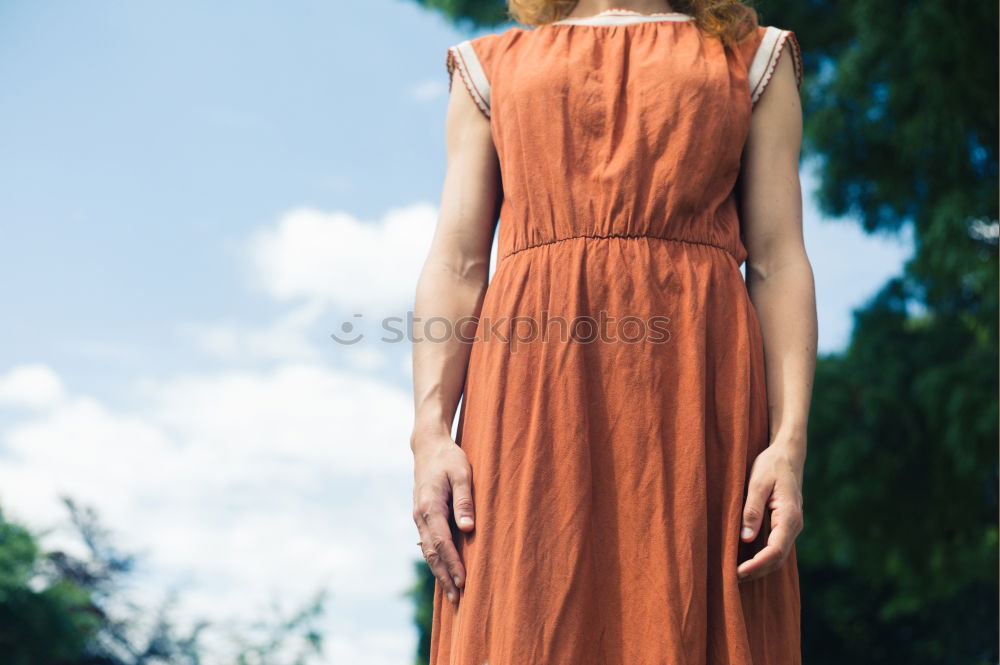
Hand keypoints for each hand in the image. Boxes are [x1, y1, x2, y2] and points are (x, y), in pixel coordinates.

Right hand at [411, 431, 475, 603]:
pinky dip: (435, 560)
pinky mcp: (421, 516)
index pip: (442, 542)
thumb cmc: (449, 458)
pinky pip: (427, 543)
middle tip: (457, 600)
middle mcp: (420, 515)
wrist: (428, 446)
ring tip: (452, 592)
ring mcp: (418, 517)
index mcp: (430, 506)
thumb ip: (465, 500)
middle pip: (432, 553)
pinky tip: (444, 571)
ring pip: (427, 551)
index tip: (463, 582)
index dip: (453, 564)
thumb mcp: (462, 473)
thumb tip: (468, 529)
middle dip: (444, 576)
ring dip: (439, 572)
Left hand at [737, 439, 804, 581]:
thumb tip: (745, 539)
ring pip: (778, 556)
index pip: (776, 549)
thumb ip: (751, 510)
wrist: (787, 455)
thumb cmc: (771, 465)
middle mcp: (794, 525)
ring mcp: (791, 527)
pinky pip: (775, 547)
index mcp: (789, 516)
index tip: (739, 572)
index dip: (758, 564)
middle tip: (732, 579)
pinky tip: (746, 561)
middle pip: (778, 558)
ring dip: (760, 567)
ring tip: (736, 575)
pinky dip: (763, 558)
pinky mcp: (784, 525)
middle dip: (757, 571)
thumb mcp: (757, 483)